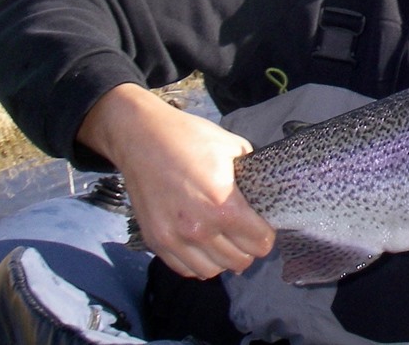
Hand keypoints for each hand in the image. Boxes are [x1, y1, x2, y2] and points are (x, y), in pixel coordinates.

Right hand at [78, 83, 275, 278]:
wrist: (142, 138)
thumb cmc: (189, 138)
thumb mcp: (232, 148)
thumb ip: (251, 173)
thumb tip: (264, 190)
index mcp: (223, 206)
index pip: (260, 243)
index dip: (266, 234)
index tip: (262, 225)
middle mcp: (199, 229)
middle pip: (239, 261)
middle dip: (248, 248)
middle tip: (246, 233)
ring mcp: (174, 239)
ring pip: (212, 271)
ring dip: (224, 259)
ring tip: (225, 241)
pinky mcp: (156, 241)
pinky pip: (185, 269)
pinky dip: (198, 262)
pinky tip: (203, 246)